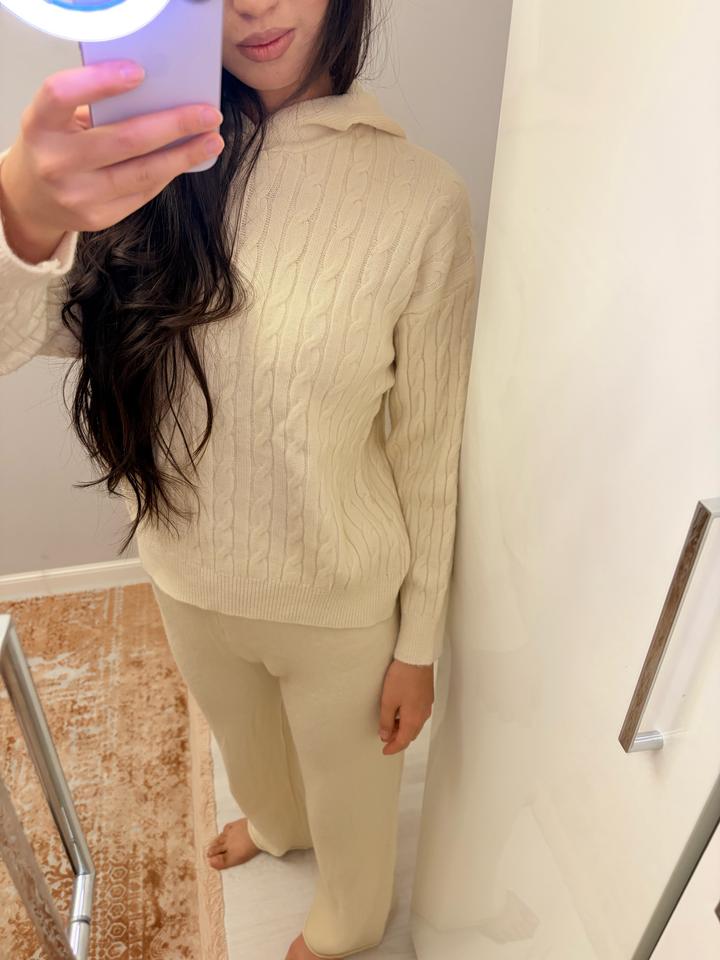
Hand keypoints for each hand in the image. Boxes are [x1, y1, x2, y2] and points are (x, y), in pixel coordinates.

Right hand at [0, 59, 223, 251]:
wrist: (32, 198)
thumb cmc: (54, 145)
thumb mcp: (59, 119)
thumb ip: (95, 107)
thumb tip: (158, 94)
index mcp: (40, 125)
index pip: (62, 95)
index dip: (101, 82)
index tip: (139, 72)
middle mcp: (56, 162)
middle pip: (124, 140)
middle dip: (173, 125)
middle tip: (208, 114)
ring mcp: (78, 195)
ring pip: (142, 173)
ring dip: (184, 155)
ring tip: (211, 141)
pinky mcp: (98, 218)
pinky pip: (143, 192)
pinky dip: (168, 173)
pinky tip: (187, 159)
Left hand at [378, 659, 433, 754]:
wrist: (417, 657)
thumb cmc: (402, 677)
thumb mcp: (388, 700)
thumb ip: (386, 720)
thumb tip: (385, 735)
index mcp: (414, 719)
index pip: (404, 740)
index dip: (393, 748)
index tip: (384, 751)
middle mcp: (423, 714)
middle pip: (411, 734)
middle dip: (398, 738)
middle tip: (385, 737)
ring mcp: (427, 705)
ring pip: (415, 724)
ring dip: (403, 728)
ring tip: (390, 723)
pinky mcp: (427, 696)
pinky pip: (418, 713)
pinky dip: (409, 718)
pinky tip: (400, 710)